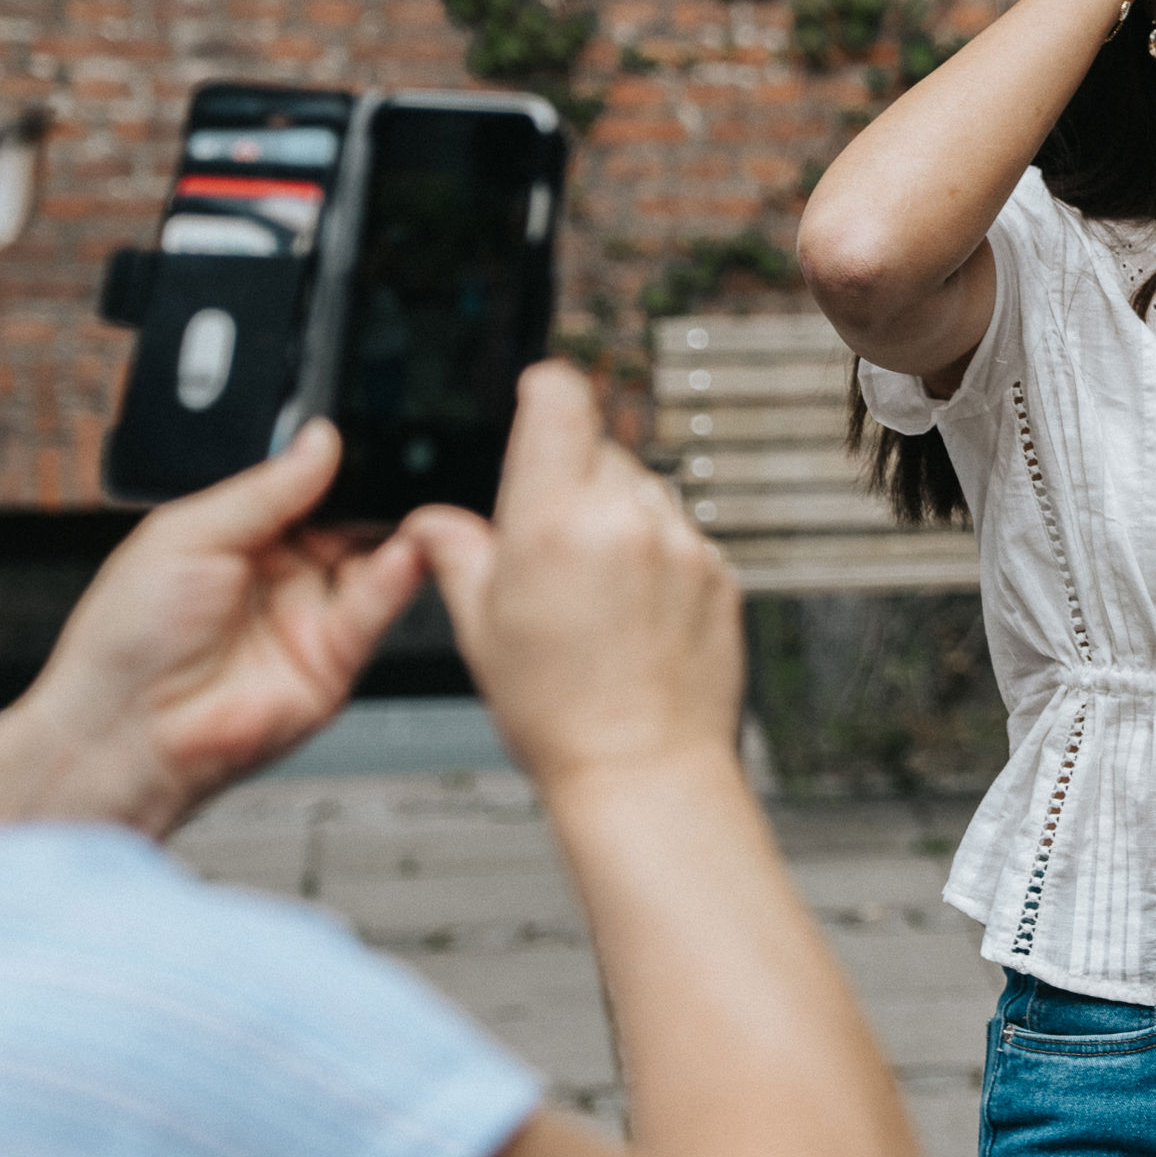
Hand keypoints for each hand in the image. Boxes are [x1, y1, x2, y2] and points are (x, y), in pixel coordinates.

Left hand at [0, 420, 435, 839]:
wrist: (125, 729)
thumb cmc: (127, 639)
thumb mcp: (188, 534)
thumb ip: (265, 489)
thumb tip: (320, 440)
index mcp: (240, 536)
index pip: (305, 485)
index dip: (334, 461)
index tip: (363, 431)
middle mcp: (281, 572)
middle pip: (351, 516)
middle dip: (377, 488)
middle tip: (400, 457)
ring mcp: (312, 614)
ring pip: (377, 558)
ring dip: (400, 525)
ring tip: (415, 495)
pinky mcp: (338, 658)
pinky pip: (379, 608)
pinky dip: (404, 573)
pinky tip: (413, 543)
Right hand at [418, 363, 741, 792]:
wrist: (643, 766)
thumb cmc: (556, 710)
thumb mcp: (481, 628)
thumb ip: (459, 555)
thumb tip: (434, 524)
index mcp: (554, 519)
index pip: (562, 399)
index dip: (546, 390)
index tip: (536, 398)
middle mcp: (625, 518)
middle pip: (601, 449)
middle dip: (572, 477)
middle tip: (548, 543)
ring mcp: (682, 543)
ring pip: (645, 491)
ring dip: (617, 514)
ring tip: (592, 591)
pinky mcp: (720, 570)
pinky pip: (681, 535)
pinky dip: (656, 553)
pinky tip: (634, 609)